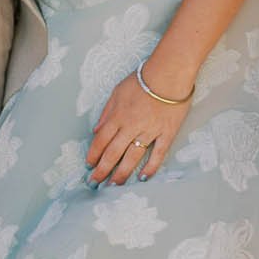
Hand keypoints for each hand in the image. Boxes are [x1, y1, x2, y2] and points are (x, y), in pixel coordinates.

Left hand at [88, 70, 189, 184]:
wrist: (169, 73)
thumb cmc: (143, 79)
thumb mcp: (117, 91)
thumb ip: (106, 112)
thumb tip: (96, 130)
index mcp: (118, 116)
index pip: (101, 140)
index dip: (93, 155)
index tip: (89, 166)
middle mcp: (131, 127)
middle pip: (113, 153)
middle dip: (102, 170)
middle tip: (94, 183)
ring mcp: (149, 131)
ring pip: (132, 157)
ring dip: (122, 173)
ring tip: (114, 185)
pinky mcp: (166, 133)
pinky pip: (158, 154)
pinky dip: (150, 167)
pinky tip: (143, 178)